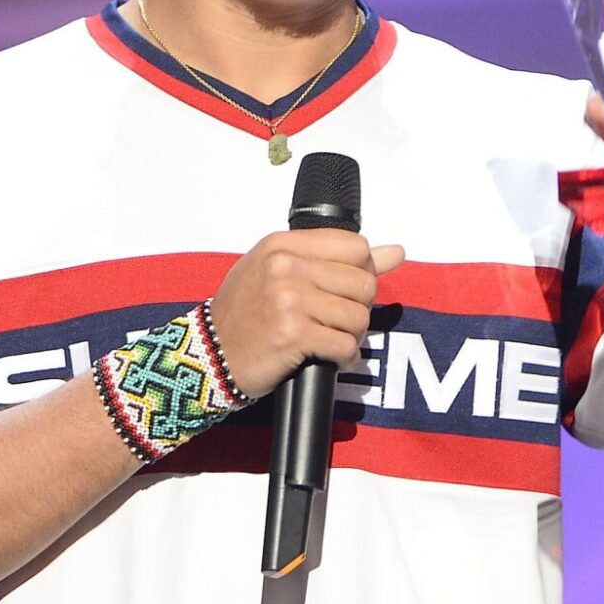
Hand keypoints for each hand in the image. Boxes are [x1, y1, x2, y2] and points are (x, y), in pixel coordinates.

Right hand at [209, 230, 404, 400]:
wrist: (208, 355)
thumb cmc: (244, 313)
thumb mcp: (281, 272)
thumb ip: (337, 259)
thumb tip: (396, 252)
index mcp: (284, 245)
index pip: (355, 246)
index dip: (361, 271)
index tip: (346, 289)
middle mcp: (286, 266)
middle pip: (364, 282)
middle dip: (359, 308)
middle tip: (338, 321)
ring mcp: (289, 300)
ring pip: (359, 316)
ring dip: (352, 336)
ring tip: (331, 340)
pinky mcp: (293, 335)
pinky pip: (345, 345)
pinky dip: (345, 358)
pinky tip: (330, 358)